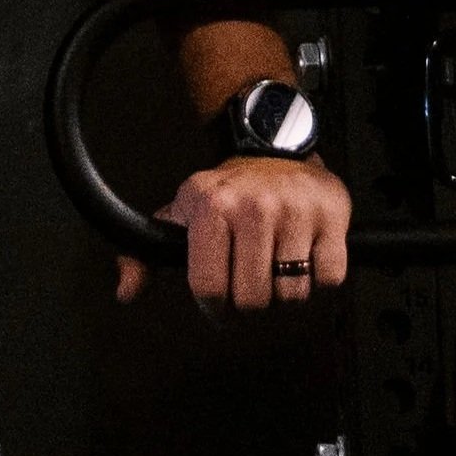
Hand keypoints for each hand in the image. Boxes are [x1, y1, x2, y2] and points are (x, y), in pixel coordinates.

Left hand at [114, 155, 350, 309]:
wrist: (272, 147)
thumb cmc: (226, 191)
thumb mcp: (181, 214)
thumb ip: (146, 254)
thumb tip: (125, 290)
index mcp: (210, 206)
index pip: (210, 289)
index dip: (215, 308)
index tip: (220, 304)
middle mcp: (252, 206)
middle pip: (253, 300)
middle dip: (252, 300)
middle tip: (252, 277)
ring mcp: (293, 210)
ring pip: (292, 296)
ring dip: (286, 291)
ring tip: (277, 262)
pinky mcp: (330, 216)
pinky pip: (328, 280)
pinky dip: (320, 279)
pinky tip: (304, 253)